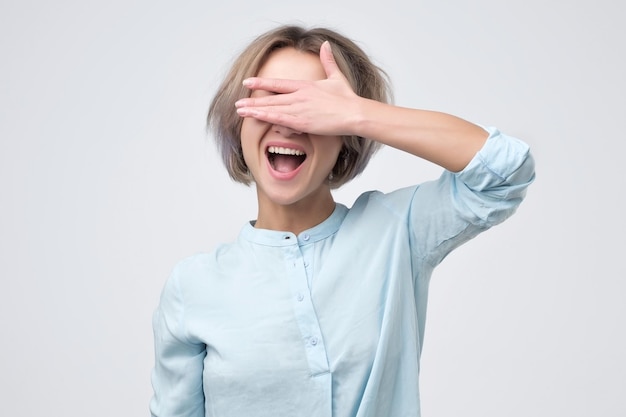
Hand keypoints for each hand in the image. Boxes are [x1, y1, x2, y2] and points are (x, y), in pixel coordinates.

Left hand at [235, 41, 360, 135]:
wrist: (354, 113)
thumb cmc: (347, 98)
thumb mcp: (337, 77)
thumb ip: (328, 61)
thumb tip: (326, 44)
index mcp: (305, 86)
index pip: (278, 83)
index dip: (262, 82)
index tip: (248, 82)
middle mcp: (299, 96)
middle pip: (271, 97)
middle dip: (253, 100)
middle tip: (238, 102)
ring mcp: (299, 109)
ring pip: (272, 108)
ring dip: (255, 109)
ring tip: (240, 110)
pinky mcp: (302, 122)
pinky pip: (279, 119)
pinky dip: (266, 117)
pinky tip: (255, 117)